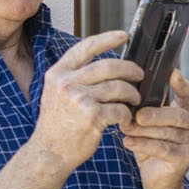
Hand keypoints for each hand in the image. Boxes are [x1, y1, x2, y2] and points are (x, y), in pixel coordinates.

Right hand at [33, 31, 142, 170]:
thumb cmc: (56, 126)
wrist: (49, 153)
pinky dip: (127, 114)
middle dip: (130, 69)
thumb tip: (103, 65)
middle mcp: (66, 83)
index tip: (124, 35)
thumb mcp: (55, 94)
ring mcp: (79, 99)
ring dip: (132, 93)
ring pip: (118, 87)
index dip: (107, 39)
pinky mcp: (92, 116)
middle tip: (139, 75)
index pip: (85, 47)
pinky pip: (120, 109)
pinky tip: (125, 119)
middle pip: (109, 66)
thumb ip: (73, 78)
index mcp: (58, 74)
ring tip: (135, 99)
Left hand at [121, 70, 188, 188]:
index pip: (187, 94)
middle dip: (155, 114)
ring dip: (143, 130)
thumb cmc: (153, 144)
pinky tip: (129, 142)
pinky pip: (162, 148)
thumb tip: (130, 91)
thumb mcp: (151, 122)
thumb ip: (148, 107)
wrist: (158, 178)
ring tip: (126, 128)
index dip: (180, 84)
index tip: (172, 73)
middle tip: (137, 115)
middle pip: (177, 115)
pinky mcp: (185, 159)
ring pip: (167, 132)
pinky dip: (143, 144)